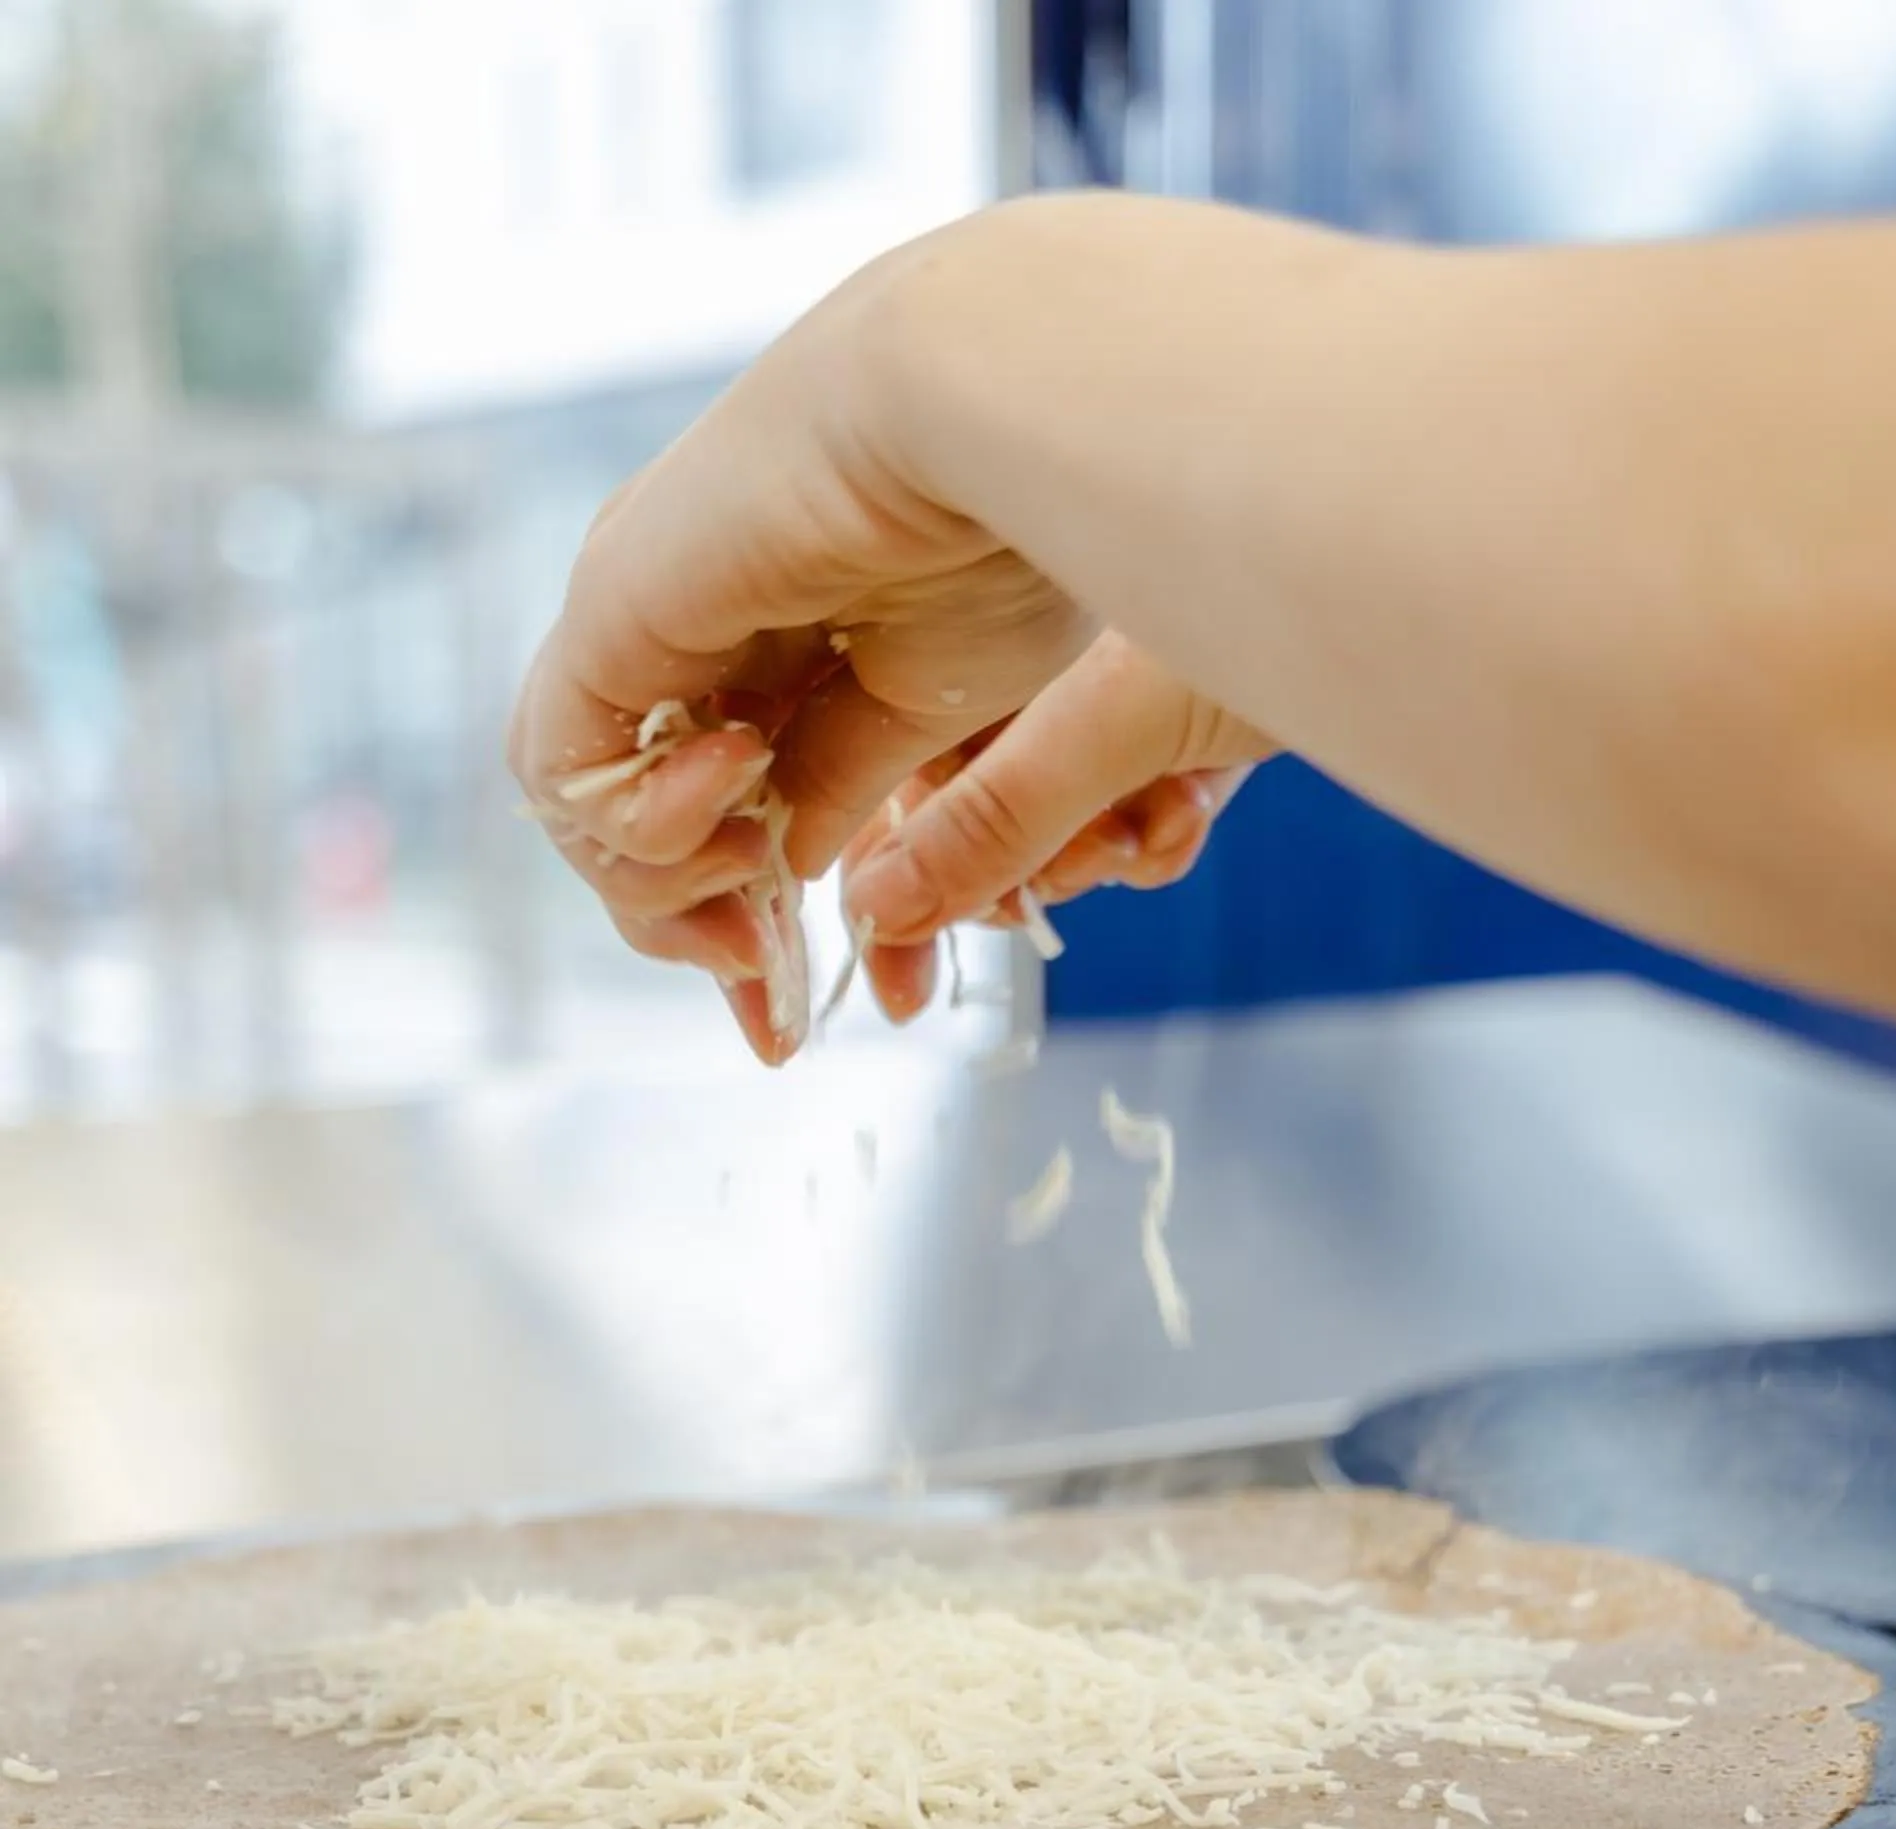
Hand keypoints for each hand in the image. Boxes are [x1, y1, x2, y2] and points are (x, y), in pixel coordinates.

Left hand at [508, 225, 1265, 1058]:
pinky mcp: (611, 615)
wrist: (994, 412)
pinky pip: (565, 770)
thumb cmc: (1012, 529)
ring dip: (662, 886)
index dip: (739, 937)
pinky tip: (735, 780)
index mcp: (780, 645)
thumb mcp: (932, 711)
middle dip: (690, 935)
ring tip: (755, 853)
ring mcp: (644, 620)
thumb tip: (794, 879)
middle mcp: (694, 630)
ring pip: (584, 817)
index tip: (780, 1031)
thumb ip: (846, 795)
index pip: (718, 819)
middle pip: (637, 833)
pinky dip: (636, 826)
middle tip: (754, 975)